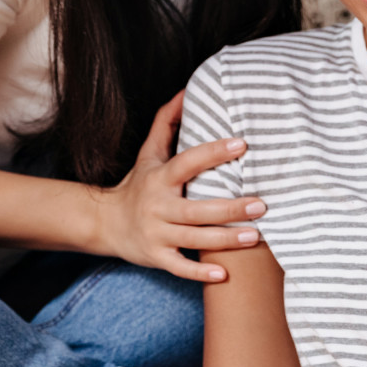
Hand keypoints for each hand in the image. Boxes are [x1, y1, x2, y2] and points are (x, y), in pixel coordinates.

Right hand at [91, 92, 265, 281]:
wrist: (104, 223)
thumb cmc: (137, 185)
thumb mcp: (148, 153)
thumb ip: (167, 123)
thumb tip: (187, 91)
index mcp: (160, 178)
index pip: (188, 162)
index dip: (214, 153)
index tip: (242, 144)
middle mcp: (157, 205)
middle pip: (198, 208)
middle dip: (231, 208)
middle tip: (262, 204)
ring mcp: (156, 233)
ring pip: (195, 238)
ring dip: (226, 239)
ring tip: (256, 235)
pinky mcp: (156, 257)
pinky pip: (180, 267)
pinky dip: (200, 273)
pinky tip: (225, 275)